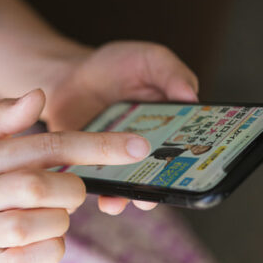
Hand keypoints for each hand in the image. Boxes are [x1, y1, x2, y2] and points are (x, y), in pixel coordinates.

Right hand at [0, 89, 151, 262]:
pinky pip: (34, 259)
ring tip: (48, 216)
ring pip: (37, 222)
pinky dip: (52, 248)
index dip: (95, 146)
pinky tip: (42, 239)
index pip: (44, 145)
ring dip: (58, 220)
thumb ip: (1, 119)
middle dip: (71, 189)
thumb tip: (39, 95)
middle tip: (70, 193)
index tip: (136, 147)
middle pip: (41, 184)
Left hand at [42, 41, 198, 213]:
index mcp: (170, 128)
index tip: (193, 173)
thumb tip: (192, 97)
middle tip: (151, 198)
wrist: (70, 75)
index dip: (192, 164)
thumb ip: (171, 74)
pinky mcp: (89, 165)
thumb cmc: (115, 66)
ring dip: (125, 197)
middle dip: (157, 190)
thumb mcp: (149, 60)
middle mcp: (146, 151)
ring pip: (126, 186)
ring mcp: (117, 161)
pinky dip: (93, 190)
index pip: (188, 150)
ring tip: (120, 203)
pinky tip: (91, 196)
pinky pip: (94, 182)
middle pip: (158, 176)